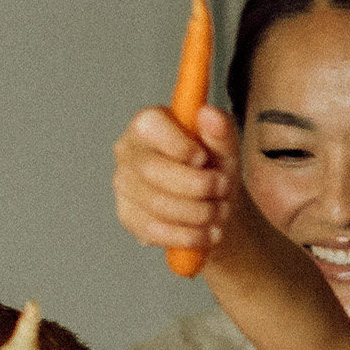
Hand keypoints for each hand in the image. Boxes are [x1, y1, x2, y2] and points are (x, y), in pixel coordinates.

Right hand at [113, 103, 238, 255]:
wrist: (213, 203)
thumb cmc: (214, 166)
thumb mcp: (225, 147)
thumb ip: (220, 130)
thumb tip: (209, 114)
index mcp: (148, 123)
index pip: (150, 127)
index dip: (178, 145)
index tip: (203, 158)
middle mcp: (128, 151)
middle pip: (152, 170)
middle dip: (196, 184)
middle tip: (223, 188)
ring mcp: (124, 185)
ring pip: (156, 204)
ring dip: (198, 212)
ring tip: (221, 212)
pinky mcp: (128, 215)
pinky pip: (154, 230)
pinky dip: (187, 235)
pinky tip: (208, 232)